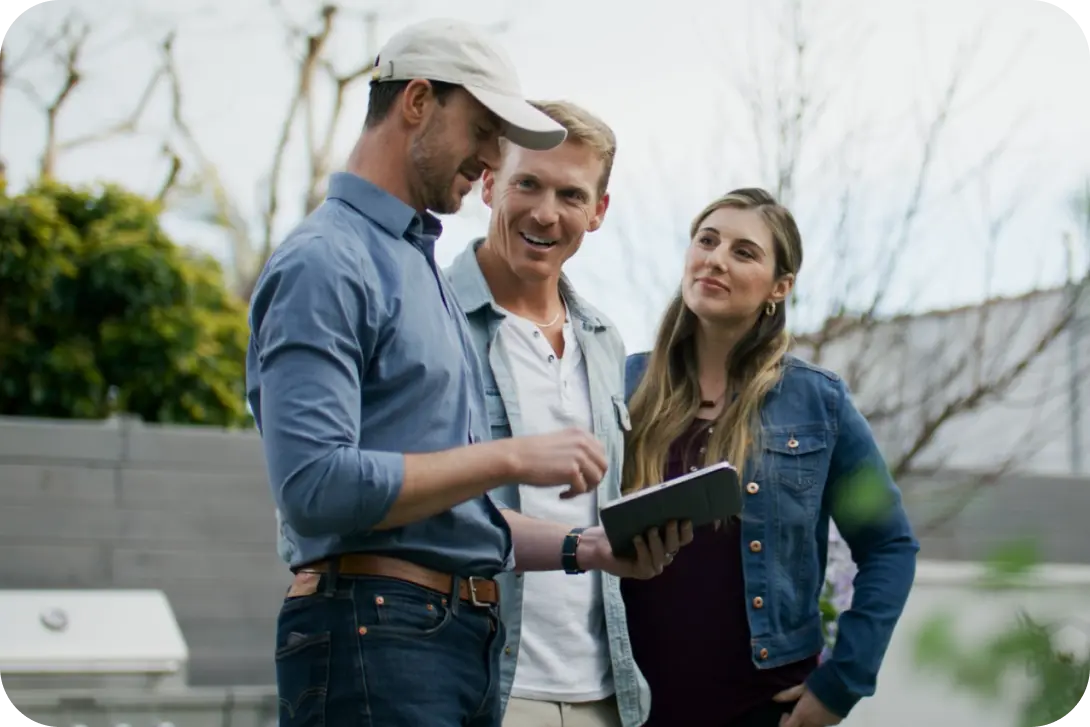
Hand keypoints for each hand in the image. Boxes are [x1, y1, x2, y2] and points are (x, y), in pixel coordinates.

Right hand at [507, 428, 607, 497]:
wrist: (517, 457)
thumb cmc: (533, 452)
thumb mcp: (561, 442)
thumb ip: (577, 449)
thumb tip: (590, 466)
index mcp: (581, 434)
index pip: (601, 453)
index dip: (594, 467)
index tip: (583, 475)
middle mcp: (583, 442)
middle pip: (603, 466)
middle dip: (594, 479)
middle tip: (579, 487)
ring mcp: (579, 456)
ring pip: (596, 479)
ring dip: (585, 488)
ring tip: (570, 490)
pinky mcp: (572, 471)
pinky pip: (582, 489)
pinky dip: (572, 495)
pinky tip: (561, 494)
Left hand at [577, 520, 694, 578]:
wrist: (599, 544)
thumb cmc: (620, 529)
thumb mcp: (637, 518)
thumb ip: (650, 513)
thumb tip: (662, 499)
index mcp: (667, 542)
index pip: (684, 539)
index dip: (686, 531)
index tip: (685, 519)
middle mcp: (664, 555)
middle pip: (674, 547)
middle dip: (673, 534)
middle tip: (671, 521)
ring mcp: (654, 566)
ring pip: (662, 556)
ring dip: (657, 542)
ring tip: (651, 529)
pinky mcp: (641, 572)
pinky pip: (646, 563)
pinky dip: (642, 550)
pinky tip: (637, 539)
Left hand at [773, 685, 841, 726]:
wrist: (843, 686)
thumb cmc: (819, 684)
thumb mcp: (802, 687)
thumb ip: (789, 694)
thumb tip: (775, 698)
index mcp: (802, 714)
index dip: (783, 723)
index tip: (785, 713)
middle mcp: (812, 723)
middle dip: (795, 723)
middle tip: (795, 712)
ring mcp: (824, 724)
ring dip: (807, 722)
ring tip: (808, 710)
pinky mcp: (834, 723)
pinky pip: (822, 724)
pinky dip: (818, 720)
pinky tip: (820, 709)